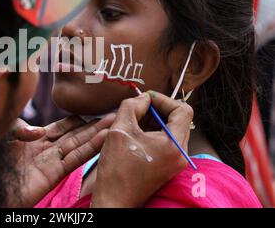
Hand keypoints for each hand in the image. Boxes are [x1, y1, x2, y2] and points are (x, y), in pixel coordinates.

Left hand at [7, 116, 113, 207]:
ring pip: (80, 144)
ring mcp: (52, 161)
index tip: (94, 110)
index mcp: (35, 138)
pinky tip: (104, 138)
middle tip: (112, 114)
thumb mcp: (3, 135)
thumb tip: (40, 132)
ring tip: (114, 123)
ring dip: (97, 134)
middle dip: (94, 125)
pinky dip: (91, 149)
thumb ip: (20, 128)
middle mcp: (47, 149)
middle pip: (76, 134)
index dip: (77, 119)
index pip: (62, 126)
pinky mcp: (54, 174)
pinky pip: (76, 158)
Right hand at [91, 91, 192, 207]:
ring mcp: (175, 162)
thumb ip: (131, 106)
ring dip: (154, 121)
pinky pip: (166, 142)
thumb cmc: (117, 169)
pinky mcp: (168, 166)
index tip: (145, 99)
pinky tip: (135, 135)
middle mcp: (180, 154)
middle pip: (178, 120)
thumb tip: (142, 98)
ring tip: (133, 122)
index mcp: (174, 145)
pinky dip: (153, 133)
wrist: (115, 200)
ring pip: (171, 130)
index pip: (183, 110)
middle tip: (138, 109)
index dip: (164, 100)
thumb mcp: (119, 130)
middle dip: (158, 110)